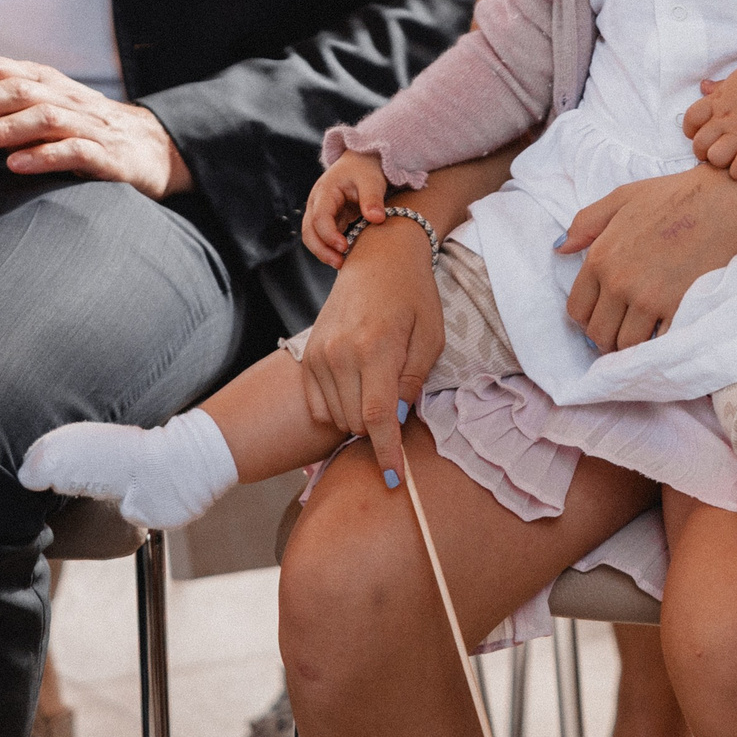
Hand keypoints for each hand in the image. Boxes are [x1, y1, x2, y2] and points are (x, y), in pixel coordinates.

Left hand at [0, 56, 190, 200]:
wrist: (150, 147)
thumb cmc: (80, 130)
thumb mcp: (35, 114)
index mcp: (45, 81)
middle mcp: (64, 97)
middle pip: (17, 89)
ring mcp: (87, 125)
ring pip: (43, 117)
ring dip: (3, 126)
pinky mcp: (107, 155)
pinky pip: (75, 150)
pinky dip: (45, 154)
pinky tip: (18, 163)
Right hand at [298, 214, 447, 485]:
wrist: (377, 258)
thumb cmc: (413, 296)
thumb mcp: (429, 337)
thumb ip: (413, 382)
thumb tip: (398, 422)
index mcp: (375, 348)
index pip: (378, 418)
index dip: (387, 453)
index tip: (395, 478)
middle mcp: (340, 354)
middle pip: (356, 423)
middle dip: (380, 429)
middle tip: (399, 403)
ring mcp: (318, 356)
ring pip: (337, 418)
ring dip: (360, 418)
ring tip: (380, 387)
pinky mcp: (307, 357)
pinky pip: (319, 406)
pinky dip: (339, 409)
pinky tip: (358, 388)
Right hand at [302, 149, 393, 268]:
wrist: (361, 162)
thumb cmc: (366, 170)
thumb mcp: (372, 180)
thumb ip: (373, 199)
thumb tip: (377, 219)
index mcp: (325, 191)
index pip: (319, 217)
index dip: (329, 235)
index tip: (344, 247)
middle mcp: (317, 203)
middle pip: (309, 231)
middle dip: (321, 250)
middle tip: (340, 263)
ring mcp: (319, 212)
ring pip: (312, 237)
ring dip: (323, 252)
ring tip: (342, 265)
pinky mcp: (327, 220)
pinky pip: (322, 238)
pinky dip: (329, 249)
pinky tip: (344, 259)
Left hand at [559, 164, 736, 351]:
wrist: (725, 203)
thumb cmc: (676, 196)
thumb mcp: (624, 197)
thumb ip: (586, 222)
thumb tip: (560, 248)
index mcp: (601, 257)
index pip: (577, 309)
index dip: (588, 318)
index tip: (604, 316)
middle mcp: (620, 282)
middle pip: (599, 334)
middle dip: (608, 336)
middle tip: (624, 327)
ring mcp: (648, 299)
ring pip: (626, 345)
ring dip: (632, 343)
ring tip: (643, 331)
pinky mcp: (677, 310)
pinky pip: (658, 344)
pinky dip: (659, 343)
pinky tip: (665, 330)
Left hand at [682, 55, 736, 178]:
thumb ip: (719, 88)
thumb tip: (704, 87)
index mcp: (718, 102)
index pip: (690, 120)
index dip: (691, 130)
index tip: (700, 132)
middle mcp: (726, 120)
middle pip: (699, 144)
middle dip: (703, 151)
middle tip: (714, 149)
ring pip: (715, 158)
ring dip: (720, 161)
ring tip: (729, 158)